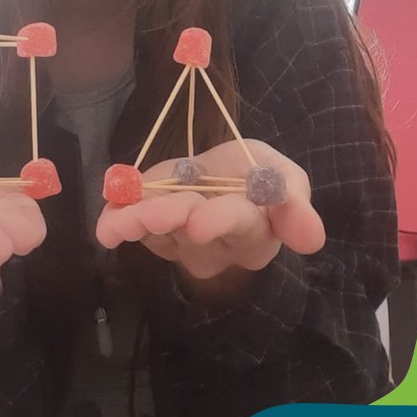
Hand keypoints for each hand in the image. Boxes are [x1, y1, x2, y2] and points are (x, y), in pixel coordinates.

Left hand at [96, 139, 324, 282]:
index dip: (220, 221)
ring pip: (159, 232)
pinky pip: (133, 229)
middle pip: (193, 231)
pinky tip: (104, 224)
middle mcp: (215, 240)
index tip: (200, 222)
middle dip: (172, 219)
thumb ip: (294, 201)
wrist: (226, 179)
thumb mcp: (285, 177)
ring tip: (119, 222)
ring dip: (137, 223)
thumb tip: (312, 239)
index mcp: (254, 227)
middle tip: (154, 214)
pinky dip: (117, 223)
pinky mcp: (152, 229)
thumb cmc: (258, 178)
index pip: (239, 224)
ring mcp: (180, 238)